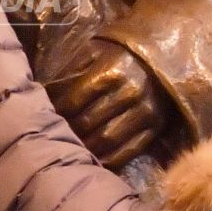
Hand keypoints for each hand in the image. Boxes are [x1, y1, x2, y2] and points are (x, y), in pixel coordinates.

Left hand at [44, 41, 170, 167]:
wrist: (165, 52)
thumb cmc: (122, 51)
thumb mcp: (95, 50)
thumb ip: (73, 70)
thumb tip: (47, 93)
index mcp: (110, 72)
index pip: (74, 101)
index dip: (57, 111)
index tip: (47, 115)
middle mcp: (129, 92)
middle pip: (89, 122)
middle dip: (69, 130)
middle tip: (56, 135)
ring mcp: (145, 112)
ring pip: (108, 140)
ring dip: (87, 148)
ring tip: (73, 148)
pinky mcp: (156, 127)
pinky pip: (129, 151)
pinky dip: (110, 160)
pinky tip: (96, 160)